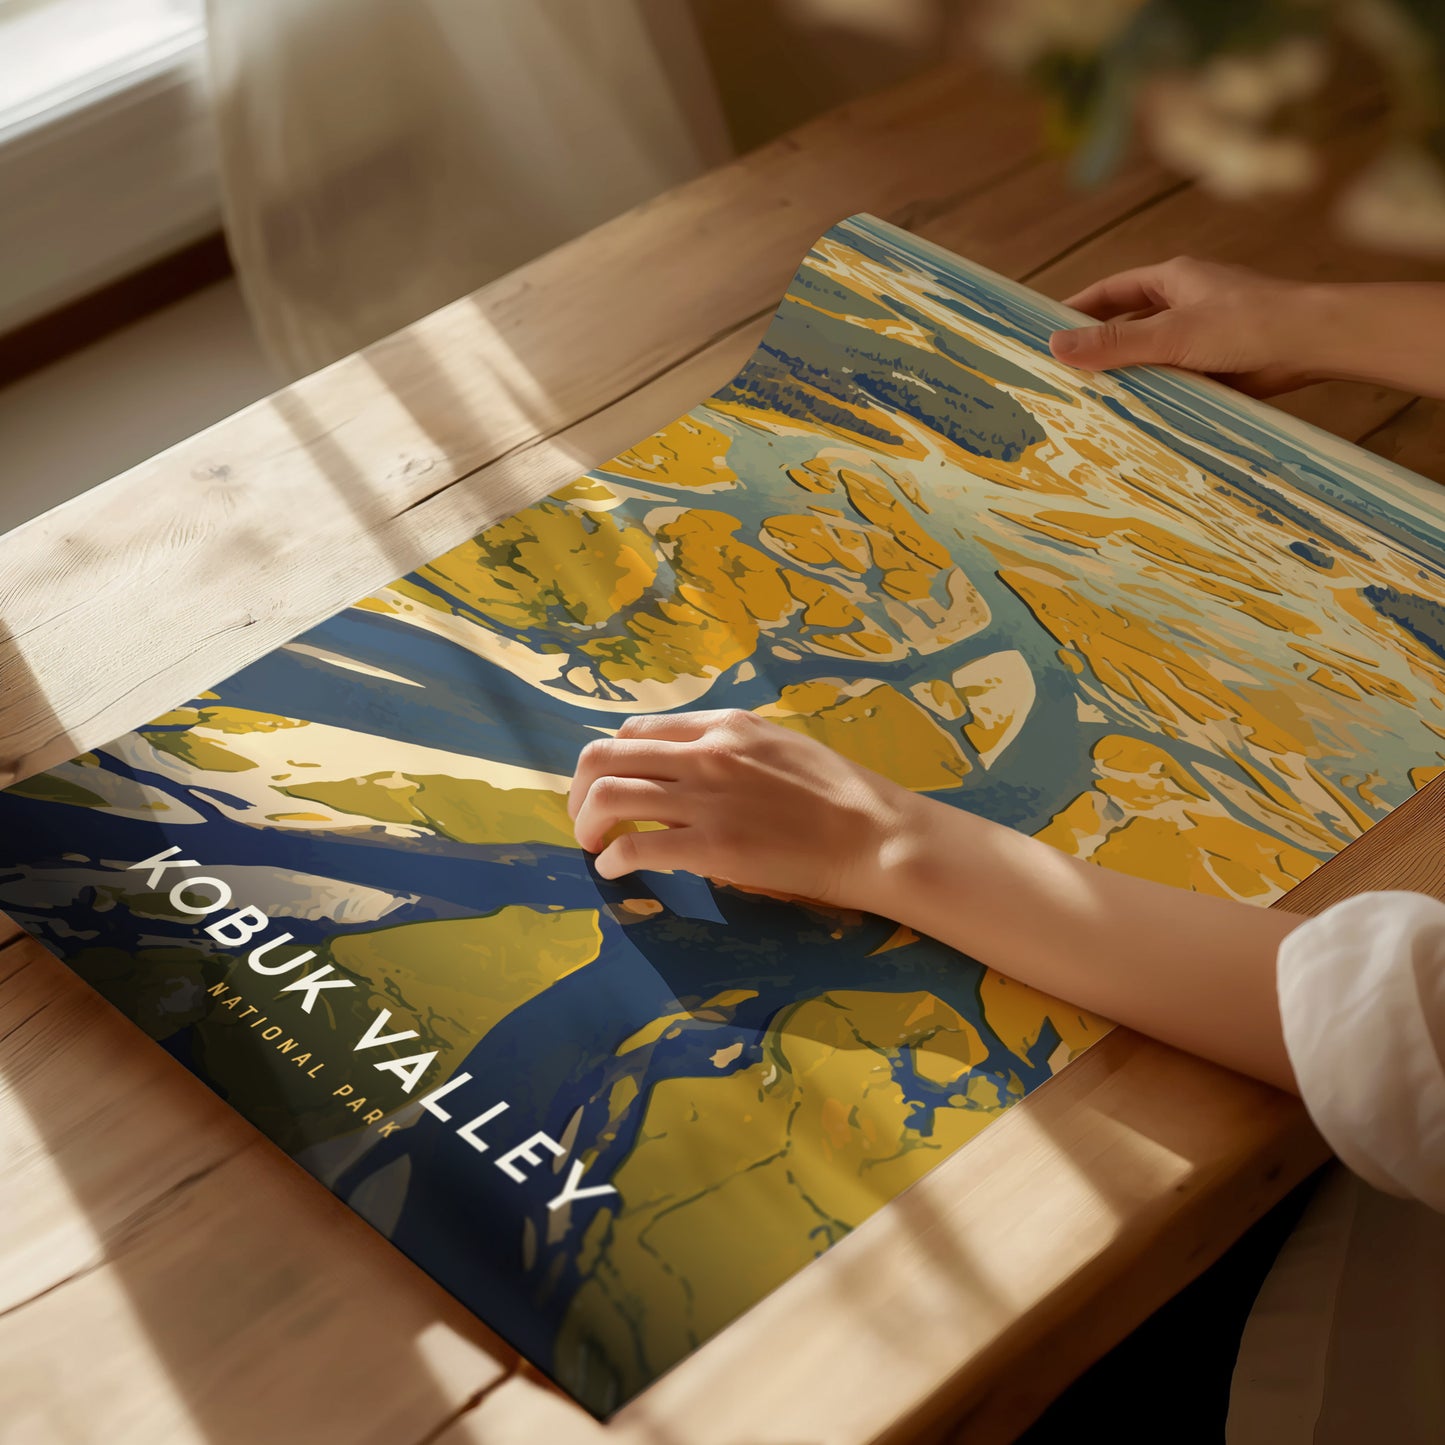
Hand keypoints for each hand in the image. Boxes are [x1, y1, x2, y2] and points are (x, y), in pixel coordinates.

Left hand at [568, 708, 916, 904]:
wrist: (874, 834)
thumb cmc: (836, 795)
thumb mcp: (777, 746)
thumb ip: (728, 749)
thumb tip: (685, 769)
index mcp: (723, 725)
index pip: (636, 731)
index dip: (611, 761)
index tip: (609, 787)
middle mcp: (706, 752)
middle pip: (605, 756)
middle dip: (580, 791)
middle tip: (584, 819)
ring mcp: (706, 798)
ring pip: (608, 795)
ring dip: (586, 824)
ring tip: (592, 845)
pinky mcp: (711, 846)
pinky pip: (634, 845)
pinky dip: (612, 859)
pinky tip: (616, 870)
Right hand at [1048, 256, 1317, 395]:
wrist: (1314, 343)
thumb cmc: (1246, 323)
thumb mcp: (1171, 333)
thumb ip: (1114, 342)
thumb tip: (1054, 346)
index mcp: (1173, 279)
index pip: (1111, 291)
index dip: (1078, 309)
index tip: (1045, 331)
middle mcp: (1186, 303)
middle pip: (1129, 324)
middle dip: (1099, 348)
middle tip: (1061, 375)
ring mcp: (1203, 335)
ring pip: (1152, 355)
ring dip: (1128, 375)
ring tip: (1090, 403)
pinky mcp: (1219, 365)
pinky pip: (1176, 379)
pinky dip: (1156, 394)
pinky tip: (1136, 416)